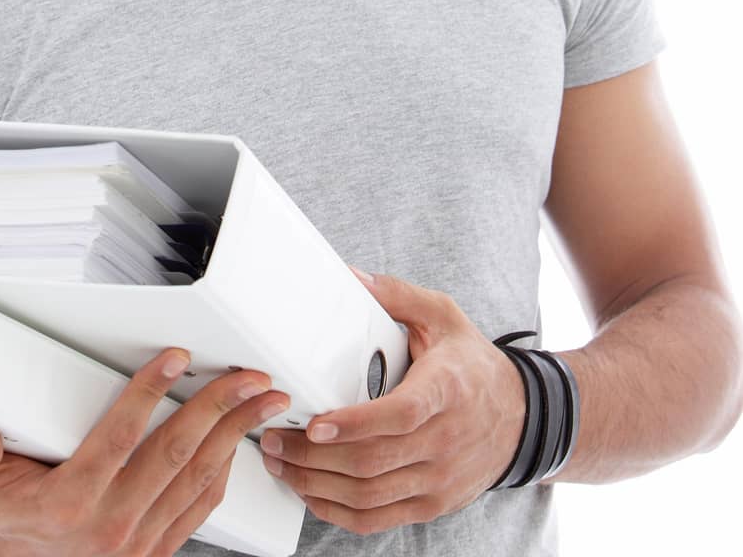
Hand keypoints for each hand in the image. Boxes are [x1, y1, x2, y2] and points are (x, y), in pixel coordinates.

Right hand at [0, 346, 290, 556]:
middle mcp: (110, 526)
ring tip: (262, 402)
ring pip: (197, 481)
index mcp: (70, 503)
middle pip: (176, 455)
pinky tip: (237, 444)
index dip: (150, 391)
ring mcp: (137, 544)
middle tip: (251, 376)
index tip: (176, 357)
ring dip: (235, 436)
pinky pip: (199, 510)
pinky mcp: (154, 553)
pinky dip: (224, 474)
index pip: (121, 437)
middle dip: (219, 409)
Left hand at [257, 267, 526, 534]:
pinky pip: (379, 519)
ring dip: (318, 485)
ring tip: (282, 465)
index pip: (400, 415)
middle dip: (315, 456)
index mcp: (446, 389)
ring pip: (370, 496)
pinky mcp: (433, 504)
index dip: (356, 423)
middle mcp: (444, 440)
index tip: (317, 423)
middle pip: (374, 461)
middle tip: (276, 440)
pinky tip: (312, 492)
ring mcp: (439, 479)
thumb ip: (397, 295)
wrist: (521, 417)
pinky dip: (339, 512)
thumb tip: (350, 277)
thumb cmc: (472, 364)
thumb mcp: (443, 316)